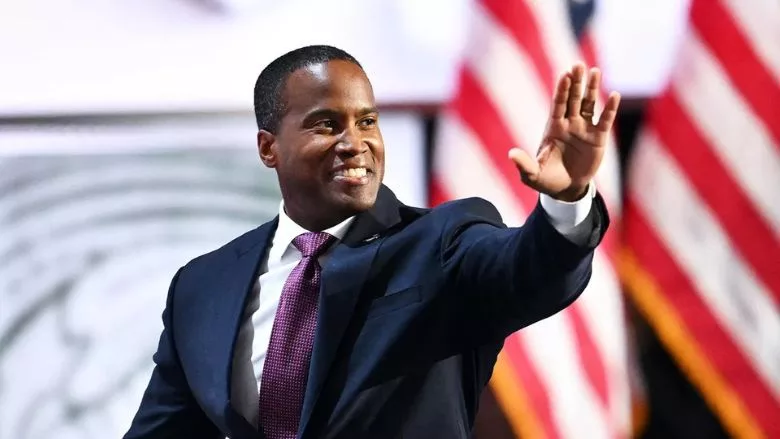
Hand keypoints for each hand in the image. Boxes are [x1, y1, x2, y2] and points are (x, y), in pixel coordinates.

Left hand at [508, 64, 619, 201]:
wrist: (566, 189)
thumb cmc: (546, 180)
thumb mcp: (533, 174)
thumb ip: (524, 164)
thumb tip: (511, 154)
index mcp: (553, 128)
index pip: (557, 104)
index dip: (561, 90)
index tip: (564, 75)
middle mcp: (569, 124)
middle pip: (573, 99)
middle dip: (576, 83)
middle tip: (578, 65)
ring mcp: (584, 129)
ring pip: (589, 104)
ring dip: (592, 88)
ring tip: (595, 71)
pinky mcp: (598, 138)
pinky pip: (604, 120)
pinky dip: (610, 109)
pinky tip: (614, 95)